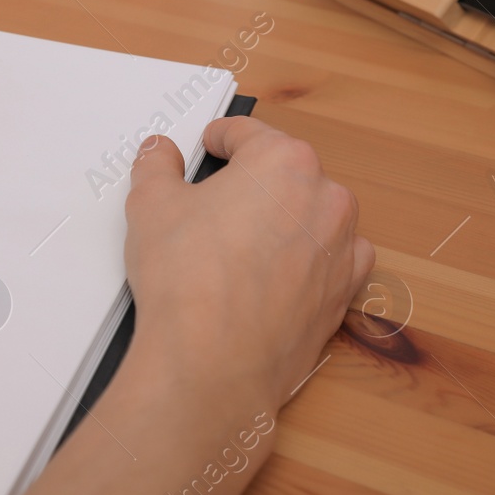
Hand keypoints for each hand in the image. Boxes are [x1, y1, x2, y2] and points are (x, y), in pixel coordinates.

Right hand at [123, 116, 373, 412]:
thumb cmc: (189, 282)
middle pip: (285, 172)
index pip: (248, 133)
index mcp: (284, 162)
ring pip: (311, 216)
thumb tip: (159, 153)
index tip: (208, 146)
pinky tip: (267, 275)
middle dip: (250, 182)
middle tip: (209, 202)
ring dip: (280, 220)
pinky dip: (304, 261)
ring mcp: (342, 248)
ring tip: (236, 243)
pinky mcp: (343, 294)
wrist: (212, 362)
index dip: (218, 138)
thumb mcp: (151, 204)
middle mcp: (325, 199)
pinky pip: (328, 261)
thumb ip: (157, 166)